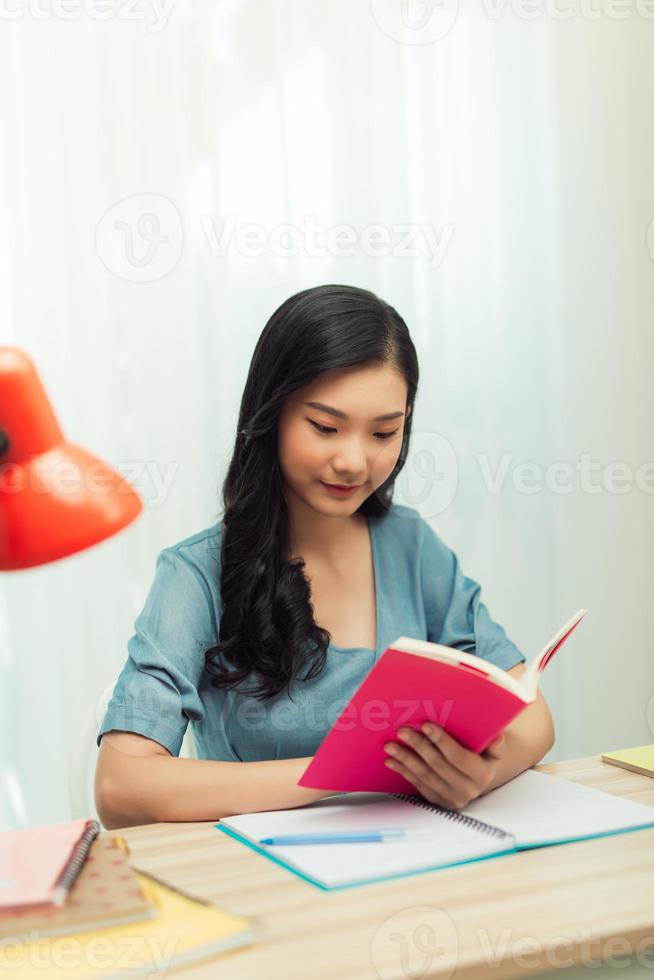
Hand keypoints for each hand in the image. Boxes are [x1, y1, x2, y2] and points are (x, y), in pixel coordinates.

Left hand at [383, 723, 505, 809]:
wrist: (479, 779)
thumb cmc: (483, 757)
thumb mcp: (494, 751)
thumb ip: (496, 745)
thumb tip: (497, 737)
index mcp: (482, 775)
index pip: (458, 756)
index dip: (441, 740)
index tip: (425, 725)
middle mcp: (467, 790)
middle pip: (437, 765)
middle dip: (418, 746)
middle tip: (402, 731)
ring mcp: (451, 798)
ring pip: (425, 776)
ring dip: (406, 759)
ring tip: (390, 745)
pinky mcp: (438, 802)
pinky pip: (418, 785)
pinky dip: (404, 772)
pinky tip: (392, 760)